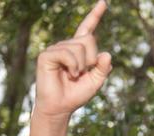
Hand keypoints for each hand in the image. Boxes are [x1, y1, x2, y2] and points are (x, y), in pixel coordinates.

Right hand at [34, 0, 111, 118]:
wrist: (60, 108)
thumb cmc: (75, 95)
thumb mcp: (96, 81)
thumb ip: (103, 68)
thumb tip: (106, 53)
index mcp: (78, 50)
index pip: (87, 29)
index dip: (95, 15)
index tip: (104, 2)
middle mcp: (66, 46)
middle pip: (88, 39)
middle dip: (91, 58)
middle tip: (82, 73)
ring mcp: (56, 49)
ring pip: (79, 47)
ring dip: (81, 65)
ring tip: (73, 76)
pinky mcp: (47, 55)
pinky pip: (67, 54)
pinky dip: (73, 66)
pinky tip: (68, 74)